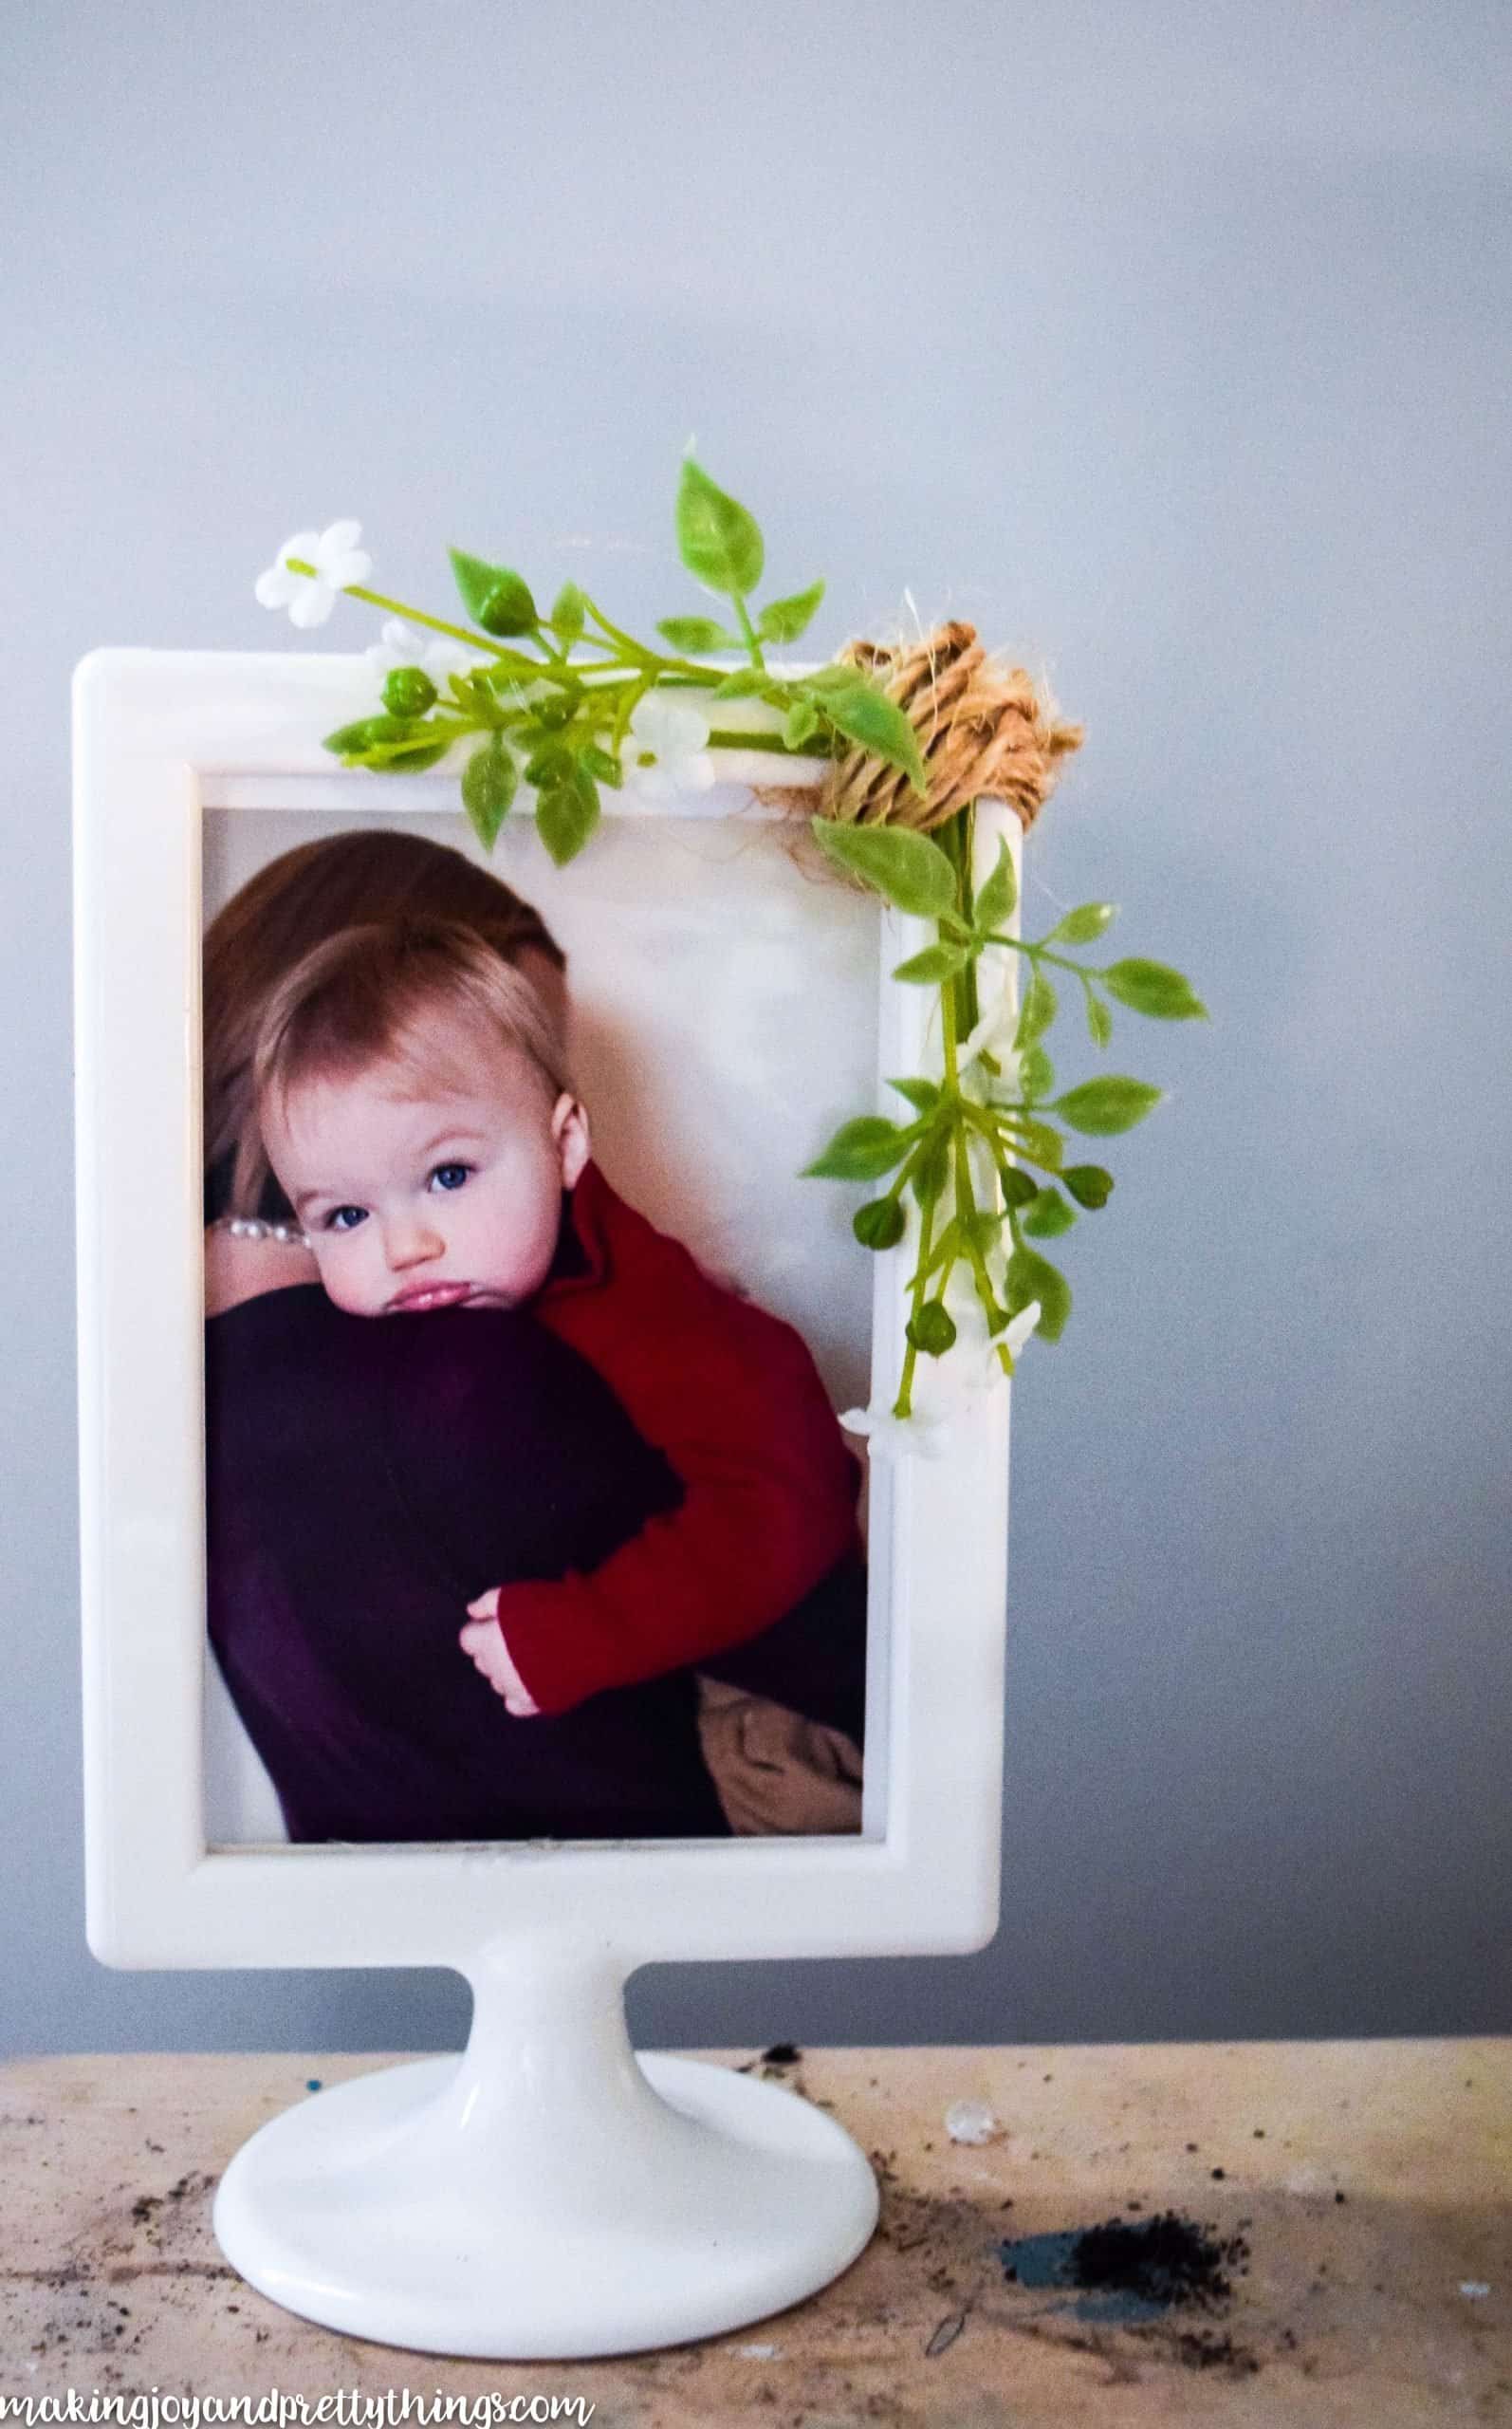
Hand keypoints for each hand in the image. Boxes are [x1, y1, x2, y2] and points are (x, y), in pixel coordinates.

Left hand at [460, 1588, 540, 1716]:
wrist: (589, 1637)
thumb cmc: (550, 1611)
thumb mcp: (514, 1595)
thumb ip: (487, 1603)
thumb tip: (471, 1611)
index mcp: (487, 1644)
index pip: (468, 1640)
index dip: (483, 1628)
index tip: (498, 1622)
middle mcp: (496, 1671)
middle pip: (483, 1662)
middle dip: (493, 1650)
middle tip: (517, 1636)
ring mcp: (515, 1690)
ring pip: (498, 1683)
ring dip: (507, 1671)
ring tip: (531, 1655)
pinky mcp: (535, 1703)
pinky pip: (515, 1704)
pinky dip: (519, 1692)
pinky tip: (532, 1679)